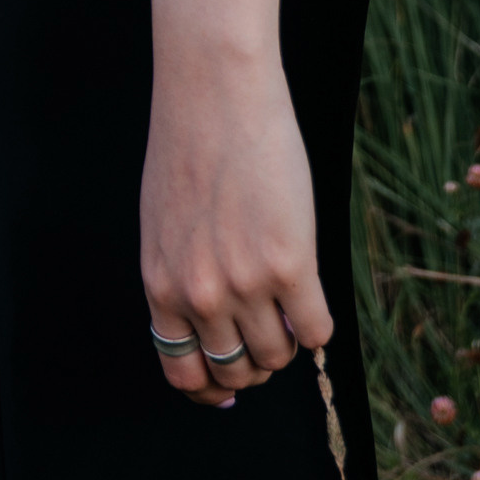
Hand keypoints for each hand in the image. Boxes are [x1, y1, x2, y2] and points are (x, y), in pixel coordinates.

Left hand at [141, 51, 331, 412]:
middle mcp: (199, 296)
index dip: (211, 387)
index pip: (182, 374)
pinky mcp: (290, 263)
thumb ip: (179, 275)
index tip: (230, 385)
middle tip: (268, 335)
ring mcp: (245, 284)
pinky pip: (316, 330)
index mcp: (161, 286)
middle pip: (236, 371)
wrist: (215, 91)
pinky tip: (314, 298)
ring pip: (276, 355)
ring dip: (287, 343)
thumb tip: (206, 325)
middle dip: (254, 364)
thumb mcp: (165, 224)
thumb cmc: (190, 145)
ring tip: (290, 310)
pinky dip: (318, 327)